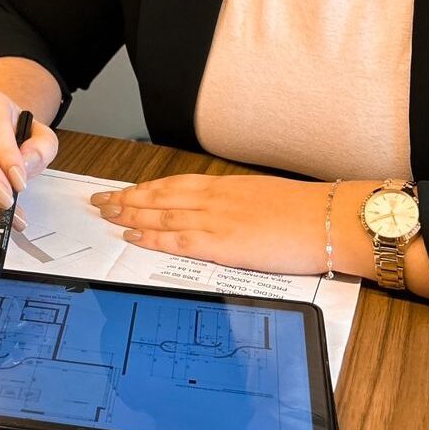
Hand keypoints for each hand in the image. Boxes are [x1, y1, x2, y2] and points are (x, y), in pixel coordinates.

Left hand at [90, 173, 333, 274]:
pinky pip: (177, 240)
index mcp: (224, 187)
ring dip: (130, 215)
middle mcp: (213, 198)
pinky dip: (151, 239)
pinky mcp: (222, 244)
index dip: (144, 189)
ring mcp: (215, 220)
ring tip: (107, 215)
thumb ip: (237, 203)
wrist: (328, 219)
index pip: (173, 185)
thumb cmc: (305, 211)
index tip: (124, 191)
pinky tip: (132, 238)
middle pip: (159, 197)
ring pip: (161, 215)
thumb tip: (224, 211)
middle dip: (126, 199)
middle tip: (99, 201)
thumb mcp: (263, 197)